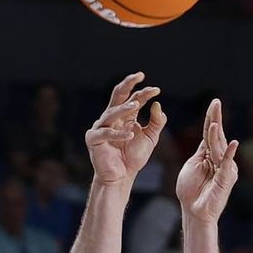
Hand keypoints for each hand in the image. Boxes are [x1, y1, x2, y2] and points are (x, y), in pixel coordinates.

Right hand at [84, 73, 164, 189]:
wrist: (121, 177)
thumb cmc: (133, 158)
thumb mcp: (150, 138)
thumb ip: (156, 122)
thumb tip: (157, 104)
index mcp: (123, 115)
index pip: (133, 98)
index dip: (144, 92)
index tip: (156, 90)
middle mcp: (111, 117)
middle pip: (118, 95)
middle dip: (127, 84)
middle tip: (139, 76)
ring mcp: (101, 127)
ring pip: (112, 112)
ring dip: (124, 108)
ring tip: (136, 105)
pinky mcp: (94, 140)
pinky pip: (106, 133)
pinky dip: (117, 134)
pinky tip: (130, 135)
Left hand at [175, 98, 238, 220]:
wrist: (193, 211)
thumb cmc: (190, 191)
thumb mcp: (192, 165)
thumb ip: (201, 152)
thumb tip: (209, 135)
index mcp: (209, 154)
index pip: (210, 132)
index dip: (212, 117)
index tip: (214, 102)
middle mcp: (220, 158)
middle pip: (217, 136)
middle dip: (216, 118)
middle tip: (216, 103)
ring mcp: (224, 168)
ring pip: (219, 148)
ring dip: (217, 135)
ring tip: (214, 123)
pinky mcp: (226, 179)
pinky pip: (227, 164)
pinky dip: (229, 154)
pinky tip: (233, 144)